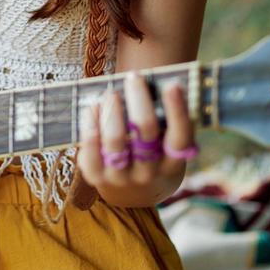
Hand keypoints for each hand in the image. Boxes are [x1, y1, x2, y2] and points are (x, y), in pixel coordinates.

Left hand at [74, 72, 192, 207]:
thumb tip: (159, 82)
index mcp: (172, 162)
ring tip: (112, 93)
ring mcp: (121, 177)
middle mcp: (149, 173)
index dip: (177, 112)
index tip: (173, 85)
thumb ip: (165, 121)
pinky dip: (90, 125)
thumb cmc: (153, 155)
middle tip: (134, 77)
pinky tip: (93, 108)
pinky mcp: (97, 177)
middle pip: (145, 132)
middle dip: (139, 100)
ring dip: (112, 111)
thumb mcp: (166, 145)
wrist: (133, 193)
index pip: (179, 137)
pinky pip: (90, 151)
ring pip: (115, 140)